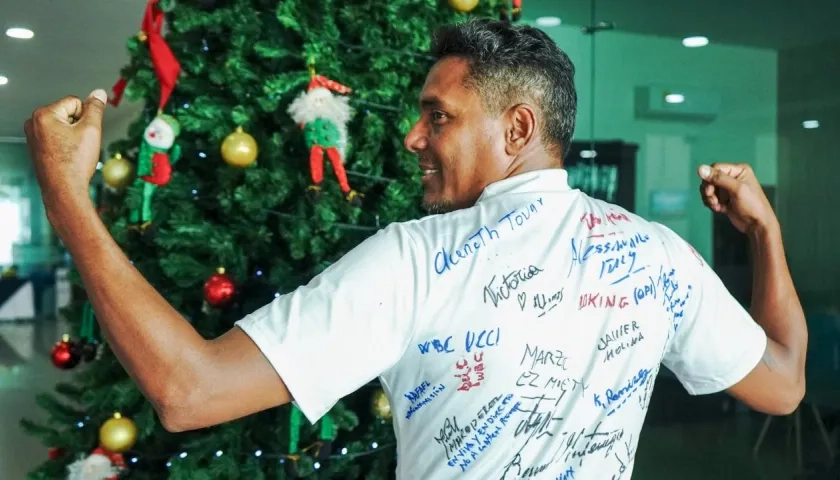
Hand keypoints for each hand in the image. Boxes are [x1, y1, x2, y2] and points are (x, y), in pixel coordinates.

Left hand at [24, 90, 107, 212]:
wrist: (64, 190)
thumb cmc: (74, 164)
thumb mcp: (92, 130)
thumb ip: (95, 108)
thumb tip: (99, 93)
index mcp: (44, 114)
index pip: (75, 102)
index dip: (86, 117)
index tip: (84, 135)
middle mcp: (33, 123)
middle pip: (68, 113)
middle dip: (78, 126)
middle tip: (79, 145)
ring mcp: (33, 136)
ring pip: (63, 126)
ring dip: (73, 136)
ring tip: (73, 153)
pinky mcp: (36, 147)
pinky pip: (57, 138)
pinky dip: (65, 145)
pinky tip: (67, 157)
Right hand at [698, 163, 777, 234]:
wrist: (757, 225)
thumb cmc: (753, 205)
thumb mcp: (736, 189)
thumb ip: (718, 178)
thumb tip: (700, 168)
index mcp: (739, 170)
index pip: (716, 168)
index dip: (709, 179)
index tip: (709, 192)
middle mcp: (733, 177)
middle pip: (710, 179)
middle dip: (709, 190)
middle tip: (713, 200)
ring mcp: (728, 189)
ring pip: (708, 188)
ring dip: (709, 198)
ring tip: (717, 205)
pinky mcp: (724, 198)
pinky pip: (710, 197)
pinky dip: (712, 204)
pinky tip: (719, 209)